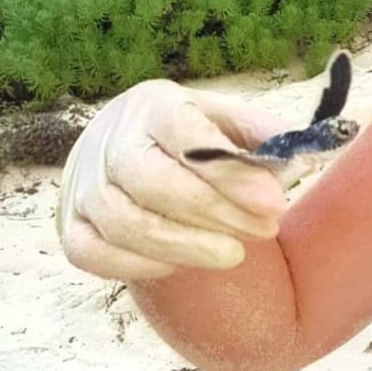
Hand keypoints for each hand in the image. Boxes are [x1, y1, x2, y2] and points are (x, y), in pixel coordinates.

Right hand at [58, 80, 292, 280]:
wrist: (116, 144)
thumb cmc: (183, 135)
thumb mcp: (221, 117)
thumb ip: (258, 132)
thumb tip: (300, 155)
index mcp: (153, 105)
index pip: (184, 131)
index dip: (229, 171)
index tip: (274, 201)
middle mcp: (111, 140)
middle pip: (152, 181)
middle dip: (215, 212)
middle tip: (265, 229)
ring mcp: (84, 186)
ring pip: (125, 223)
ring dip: (186, 246)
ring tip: (235, 254)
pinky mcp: (70, 226)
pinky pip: (94, 254)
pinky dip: (139, 265)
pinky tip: (180, 264)